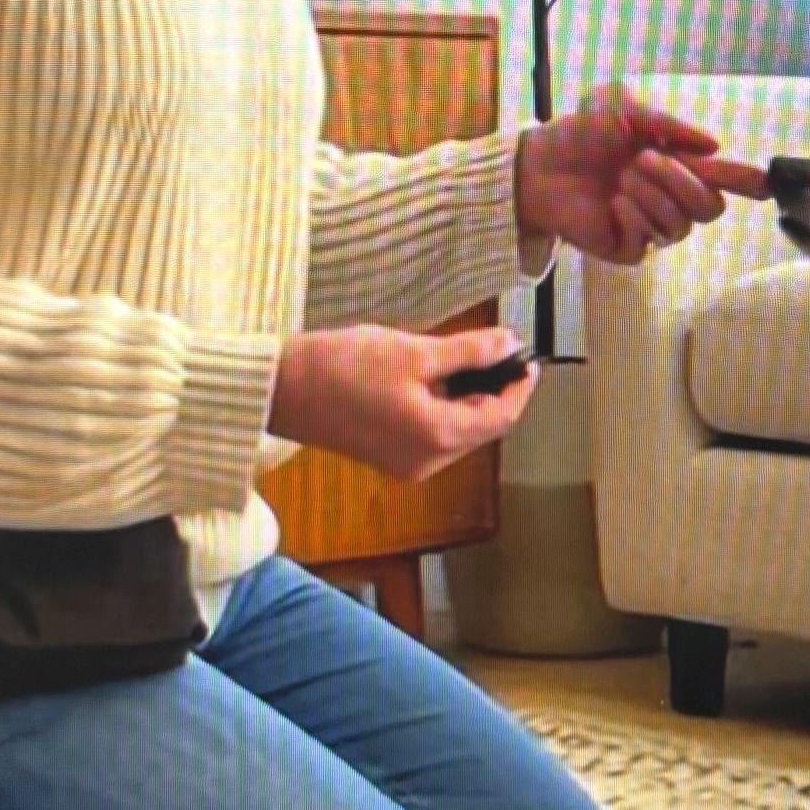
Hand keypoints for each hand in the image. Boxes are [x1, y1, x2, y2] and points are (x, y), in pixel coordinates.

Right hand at [268, 324, 539, 481]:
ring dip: (469, 400)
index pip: (500, 417)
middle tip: (500, 353)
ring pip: (458, 433)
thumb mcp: (414, 352)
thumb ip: (468, 352)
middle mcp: (426, 462)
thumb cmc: (343, 367)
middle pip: (481, 429)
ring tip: (469, 360)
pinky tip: (437, 379)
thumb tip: (507, 344)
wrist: (282, 389)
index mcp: (437, 437)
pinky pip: (433, 436)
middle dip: (495, 392)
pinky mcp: (388, 457)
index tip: (527, 358)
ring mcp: (406, 464)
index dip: (519, 387)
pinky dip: (444, 410)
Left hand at [514, 85, 772, 265]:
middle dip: (682, 183)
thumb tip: (712, 145)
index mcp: (676, 165)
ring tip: (622, 179)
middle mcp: (669, 198)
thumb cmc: (581, 134)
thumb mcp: (624, 110)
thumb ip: (669, 125)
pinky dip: (633, 216)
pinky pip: (648, 241)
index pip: (723, 180)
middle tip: (643, 161)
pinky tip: (613, 204)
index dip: (749, 182)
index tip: (767, 182)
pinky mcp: (627, 247)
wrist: (539, 163)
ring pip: (681, 226)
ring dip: (652, 195)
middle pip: (711, 209)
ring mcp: (649, 225)